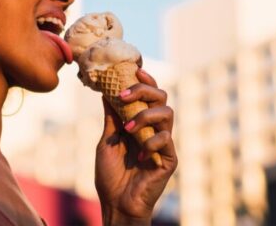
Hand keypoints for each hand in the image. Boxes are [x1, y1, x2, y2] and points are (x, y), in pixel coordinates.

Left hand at [95, 68, 176, 224]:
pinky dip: (150, 142)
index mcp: (141, 123)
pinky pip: (166, 140)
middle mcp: (155, 130)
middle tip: (125, 93)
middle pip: (162, 98)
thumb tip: (106, 90)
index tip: (134, 71)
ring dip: (144, 115)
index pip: (149, 96)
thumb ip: (111, 117)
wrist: (116, 203)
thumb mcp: (107, 140)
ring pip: (167, 114)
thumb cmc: (111, 175)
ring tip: (127, 128)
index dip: (145, 81)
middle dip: (145, 90)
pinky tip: (137, 154)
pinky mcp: (169, 159)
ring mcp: (163, 144)